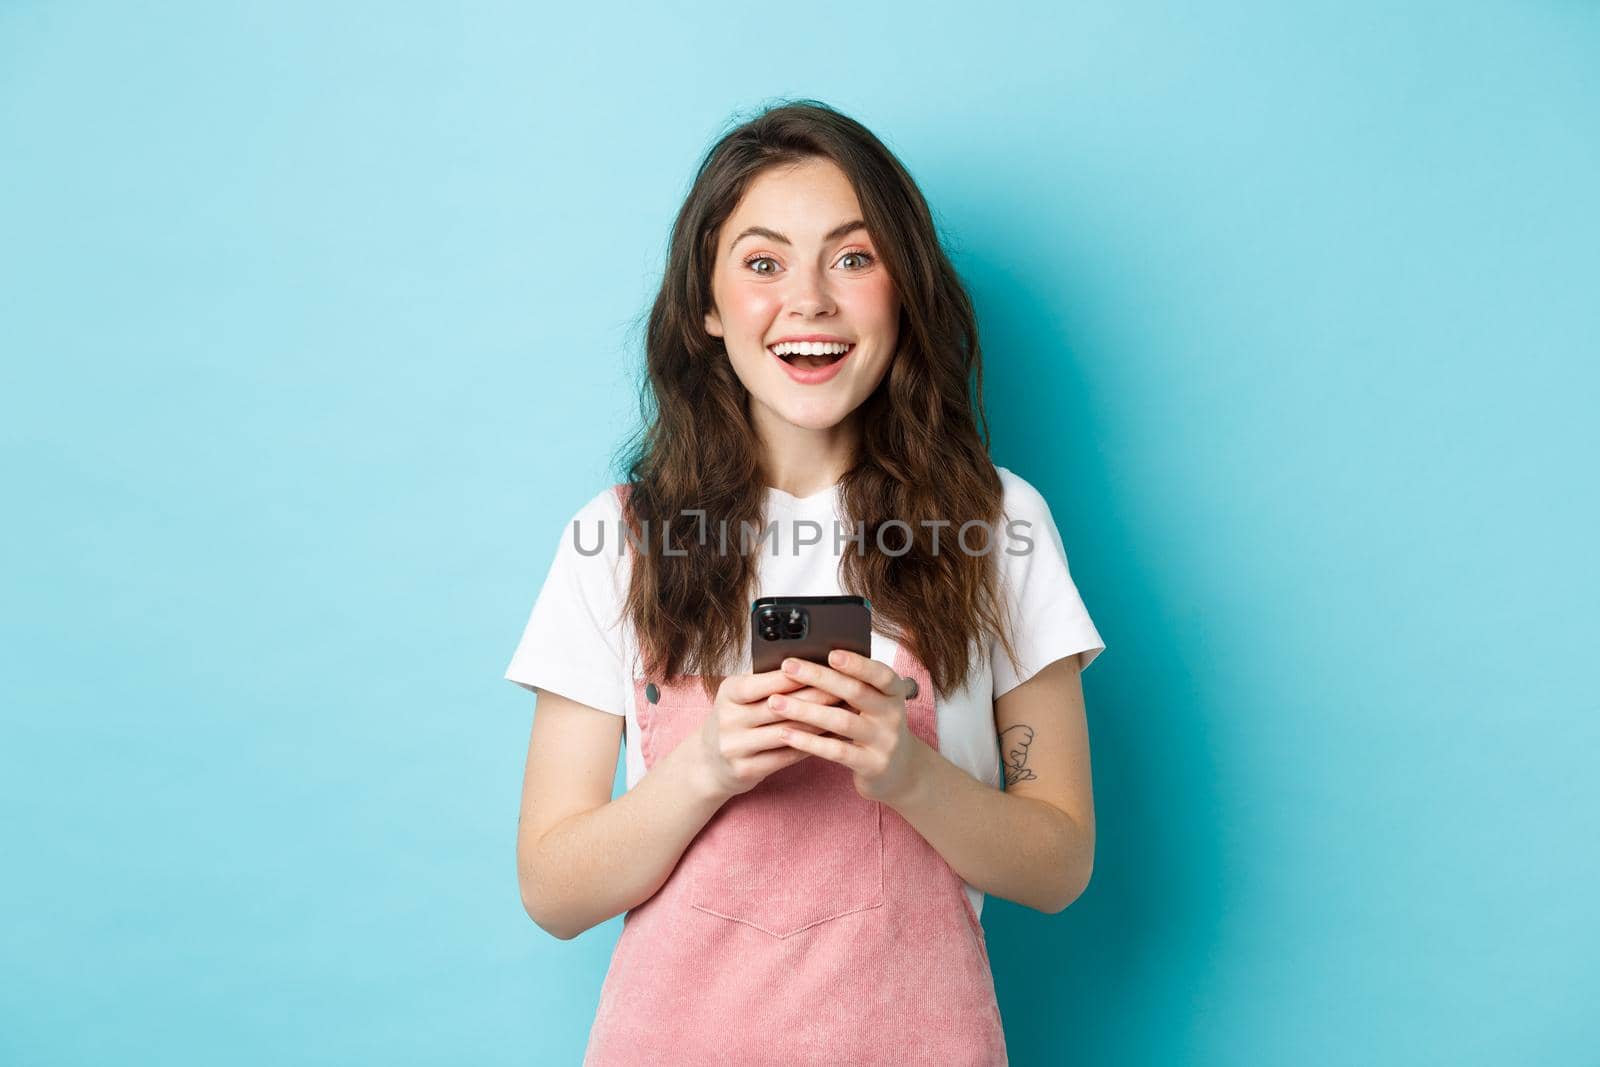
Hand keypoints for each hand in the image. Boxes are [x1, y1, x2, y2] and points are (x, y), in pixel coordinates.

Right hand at [694, 669, 844, 801]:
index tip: (826, 668)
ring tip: (843, 713)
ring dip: (818, 722)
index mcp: (728, 693)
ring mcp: (734, 746)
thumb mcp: (739, 697)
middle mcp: (728, 719)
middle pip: (779, 706)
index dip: (796, 676)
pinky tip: (831, 739)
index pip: (764, 681)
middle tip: (845, 689)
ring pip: (786, 732)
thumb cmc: (734, 721)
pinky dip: (811, 746)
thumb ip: (766, 684)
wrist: (708, 763)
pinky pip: (785, 757)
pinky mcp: (745, 769)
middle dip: (816, 697)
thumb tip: (810, 666)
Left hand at [765, 649, 928, 806]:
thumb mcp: (875, 703)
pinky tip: (786, 734)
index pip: (881, 674)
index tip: (831, 653)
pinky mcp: (872, 765)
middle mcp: (893, 714)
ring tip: (775, 702)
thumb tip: (810, 661)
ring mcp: (885, 741)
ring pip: (841, 721)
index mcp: (894, 693)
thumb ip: (854, 685)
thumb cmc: (877, 727)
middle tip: (788, 666)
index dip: (858, 663)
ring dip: (805, 710)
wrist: (902, 771)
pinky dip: (809, 742)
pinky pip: (836, 751)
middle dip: (818, 677)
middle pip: (855, 692)